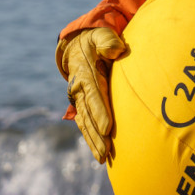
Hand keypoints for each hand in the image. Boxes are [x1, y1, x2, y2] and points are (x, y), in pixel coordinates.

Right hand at [56, 27, 126, 163]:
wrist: (77, 47)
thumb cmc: (94, 41)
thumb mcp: (99, 36)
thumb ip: (107, 41)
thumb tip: (116, 49)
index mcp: (85, 74)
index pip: (95, 95)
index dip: (101, 112)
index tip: (109, 129)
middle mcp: (79, 89)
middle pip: (89, 115)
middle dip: (97, 134)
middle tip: (107, 151)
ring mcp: (78, 99)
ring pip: (85, 124)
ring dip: (94, 142)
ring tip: (103, 158)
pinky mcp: (81, 106)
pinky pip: (85, 125)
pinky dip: (91, 140)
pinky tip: (98, 155)